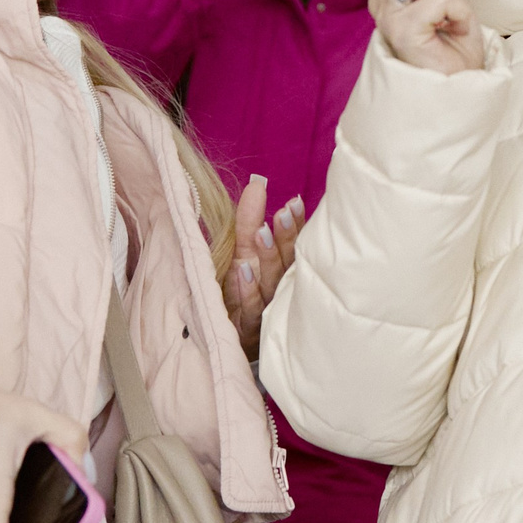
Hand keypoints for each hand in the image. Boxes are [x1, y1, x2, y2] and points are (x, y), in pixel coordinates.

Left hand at [221, 174, 302, 359]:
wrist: (227, 338)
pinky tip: (244, 271)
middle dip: (288, 237)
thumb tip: (257, 184)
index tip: (294, 202)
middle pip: (288, 262)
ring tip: (263, 232)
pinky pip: (251, 308)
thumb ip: (249, 220)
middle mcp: (280, 289)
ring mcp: (266, 309)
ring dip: (269, 258)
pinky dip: (248, 290)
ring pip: (272, 282)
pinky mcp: (249, 328)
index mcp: (283, 270)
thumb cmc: (240, 293)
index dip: (296, 225)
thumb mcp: (242, 252)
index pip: (295, 245)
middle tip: (284, 212)